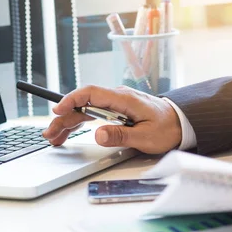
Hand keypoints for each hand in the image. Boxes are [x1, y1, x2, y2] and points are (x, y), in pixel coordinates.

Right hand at [42, 86, 182, 153]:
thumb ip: (121, 135)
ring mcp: (115, 104)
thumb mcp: (146, 136)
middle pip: (83, 104)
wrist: (181, 123)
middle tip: (50, 133)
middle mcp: (116, 98)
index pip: (91, 93)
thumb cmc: (167, 128)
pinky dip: (79, 123)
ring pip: (85, 110)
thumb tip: (98, 135)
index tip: (58, 109)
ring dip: (68, 122)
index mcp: (124, 99)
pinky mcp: (115, 111)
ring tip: (53, 137)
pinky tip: (68, 133)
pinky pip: (92, 114)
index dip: (72, 100)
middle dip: (64, 117)